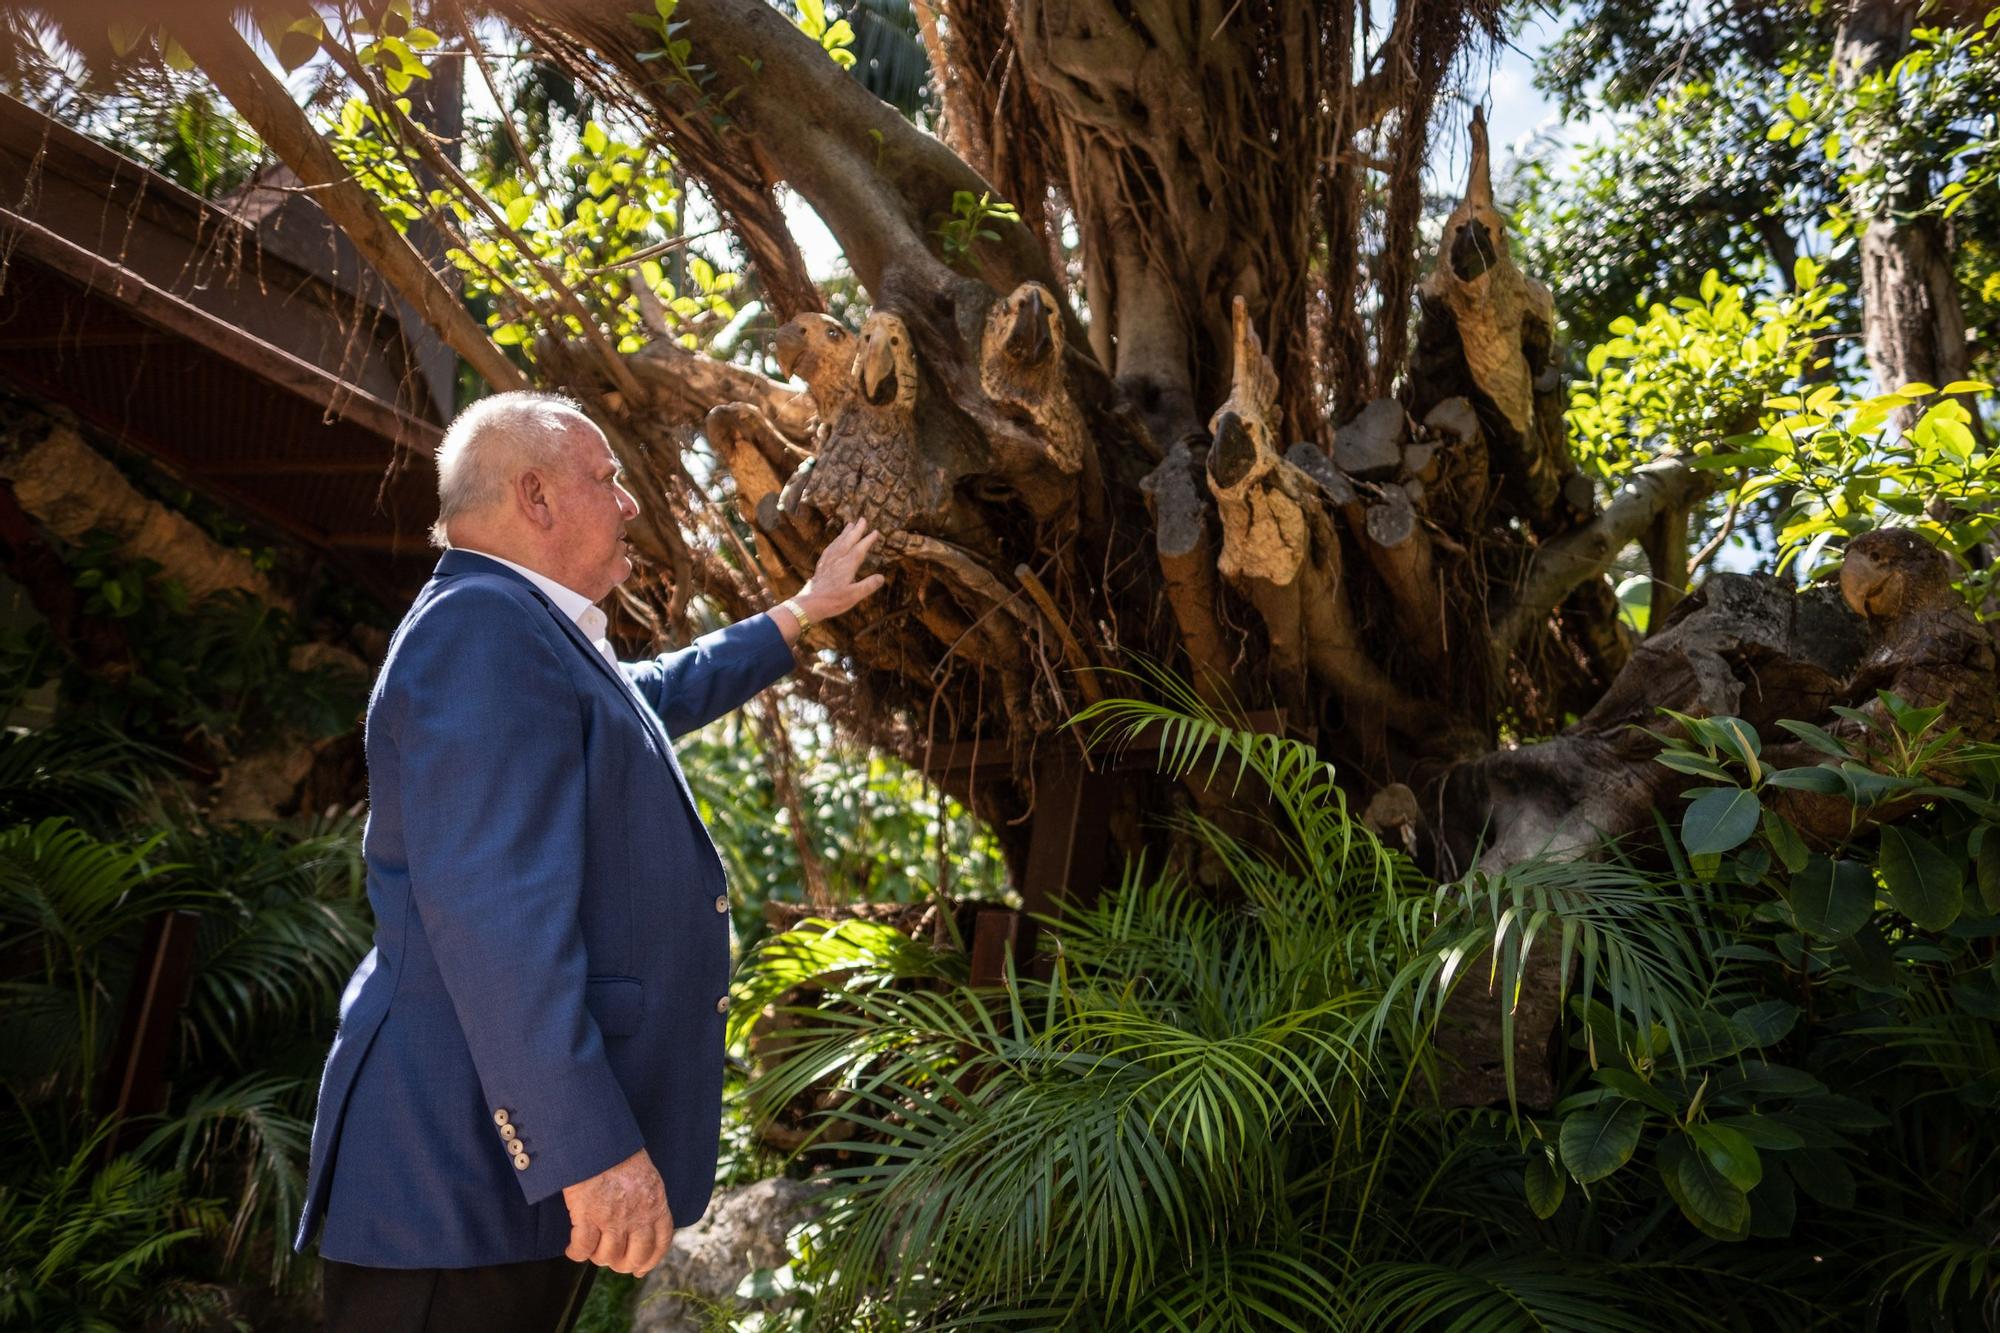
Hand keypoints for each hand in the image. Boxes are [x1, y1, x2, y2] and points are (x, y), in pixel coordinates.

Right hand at [562, 1148, 671, 1275]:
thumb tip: (642, 1222)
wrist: (597, 1138)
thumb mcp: (646, 1175)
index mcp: (656, 1203)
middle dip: (622, 1264)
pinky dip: (576, 1253)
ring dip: (598, 1257)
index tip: (640, 1270)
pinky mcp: (587, 1216)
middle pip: (634, 1256)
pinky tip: (572, 1249)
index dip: (650, 1261)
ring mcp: (613, 1218)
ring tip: (591, 1250)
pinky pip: (582, 1249)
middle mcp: (637, 1215)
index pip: (661, 1242)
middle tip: (612, 1261)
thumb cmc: (618, 1152)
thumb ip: (647, 1200)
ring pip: (607, 1257)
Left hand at [795, 518, 887, 622]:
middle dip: (856, 530)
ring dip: (845, 533)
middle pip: (848, 541)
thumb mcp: (854, 596)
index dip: (868, 540)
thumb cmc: (833, 601)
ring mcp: (828, 562)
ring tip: (850, 524)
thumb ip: (868, 586)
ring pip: (838, 543)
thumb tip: (881, 577)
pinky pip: (829, 549)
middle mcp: (837, 560)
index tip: (875, 532)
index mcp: (847, 566)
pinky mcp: (821, 566)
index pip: (860, 550)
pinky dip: (834, 542)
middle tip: (862, 519)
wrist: (810, 603)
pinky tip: (835, 542)